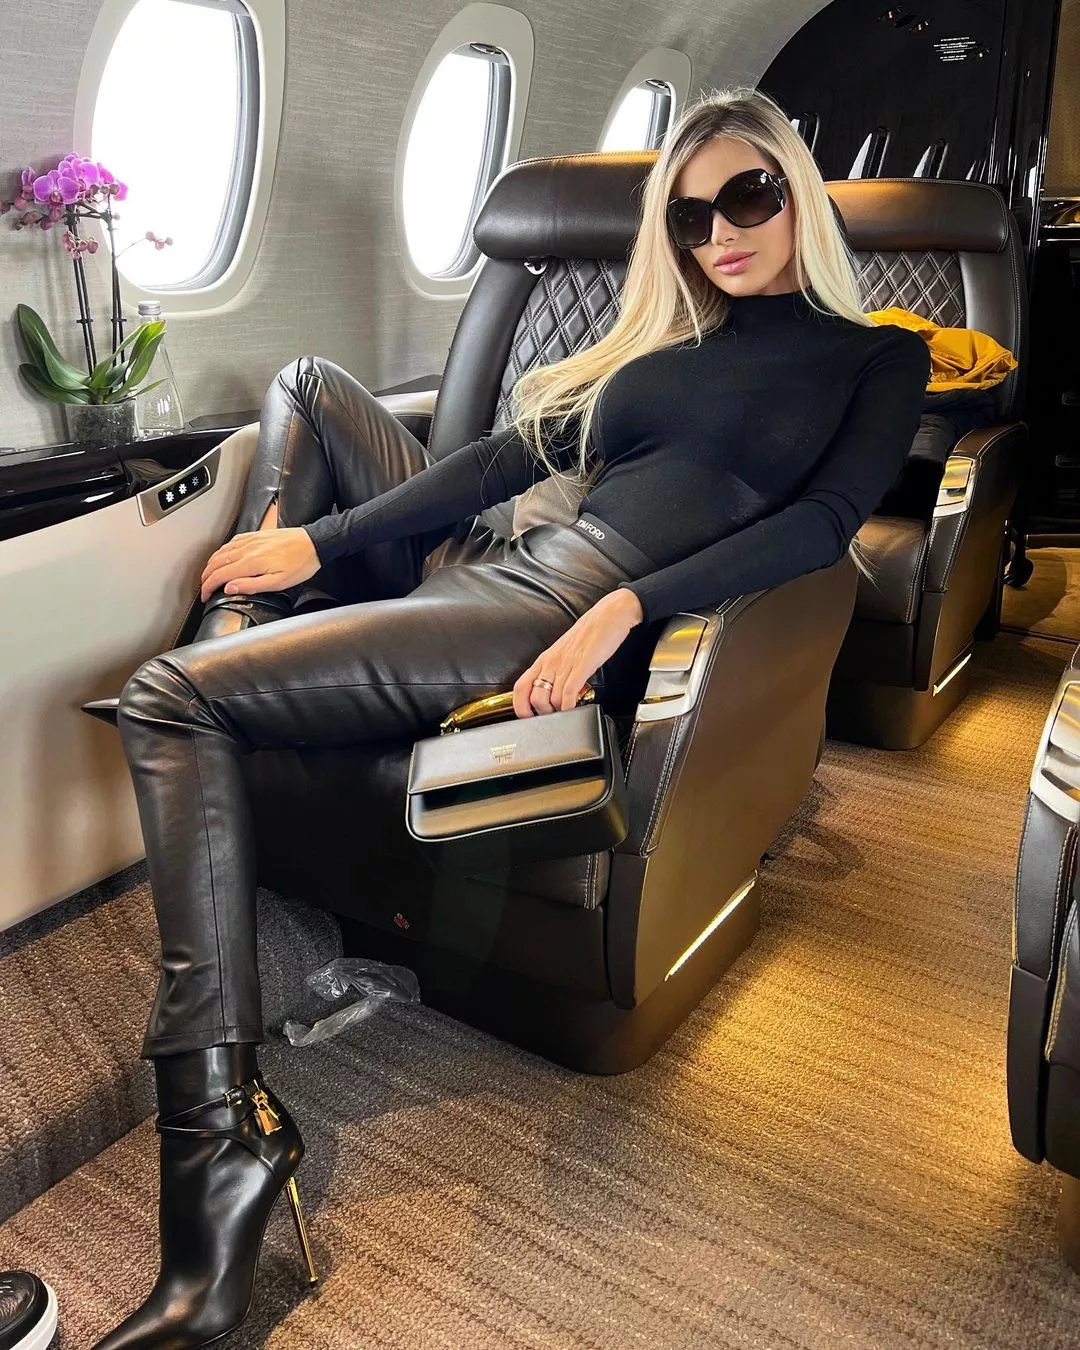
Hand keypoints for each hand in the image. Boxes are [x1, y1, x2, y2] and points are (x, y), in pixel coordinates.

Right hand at [199, 527, 320, 601]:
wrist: (314, 543)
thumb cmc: (301, 565)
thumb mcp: (278, 583)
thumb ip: (251, 586)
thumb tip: (229, 588)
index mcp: (251, 563)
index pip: (220, 575)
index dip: (208, 587)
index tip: (205, 596)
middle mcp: (247, 549)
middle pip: (216, 563)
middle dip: (205, 577)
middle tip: (204, 588)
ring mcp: (251, 540)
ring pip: (221, 551)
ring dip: (211, 564)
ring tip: (208, 575)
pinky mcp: (256, 535)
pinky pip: (232, 542)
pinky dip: (221, 551)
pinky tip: (223, 556)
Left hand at [513, 588, 644, 717]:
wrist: (608, 616)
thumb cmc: (589, 635)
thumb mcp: (564, 652)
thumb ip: (556, 670)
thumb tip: (552, 690)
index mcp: (544, 660)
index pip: (520, 687)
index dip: (520, 707)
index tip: (529, 717)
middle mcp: (551, 663)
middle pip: (535, 699)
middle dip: (544, 714)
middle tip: (556, 716)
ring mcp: (565, 665)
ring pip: (551, 700)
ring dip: (559, 713)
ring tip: (569, 712)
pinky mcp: (581, 667)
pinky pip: (568, 694)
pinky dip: (570, 708)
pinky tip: (576, 709)